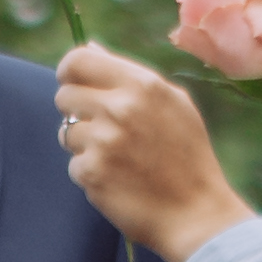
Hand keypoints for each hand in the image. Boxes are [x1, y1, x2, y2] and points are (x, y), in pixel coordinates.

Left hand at [51, 45, 244, 261]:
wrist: (197, 212)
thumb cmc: (187, 156)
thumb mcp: (173, 104)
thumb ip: (130, 77)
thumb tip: (91, 48)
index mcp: (143, 84)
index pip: (78, 60)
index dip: (69, 72)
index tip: (73, 83)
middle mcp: (120, 108)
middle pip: (64, 96)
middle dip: (77, 112)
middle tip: (105, 130)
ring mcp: (103, 140)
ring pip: (66, 132)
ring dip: (85, 145)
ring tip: (120, 158)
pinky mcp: (92, 172)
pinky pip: (74, 164)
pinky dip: (91, 173)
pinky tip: (120, 180)